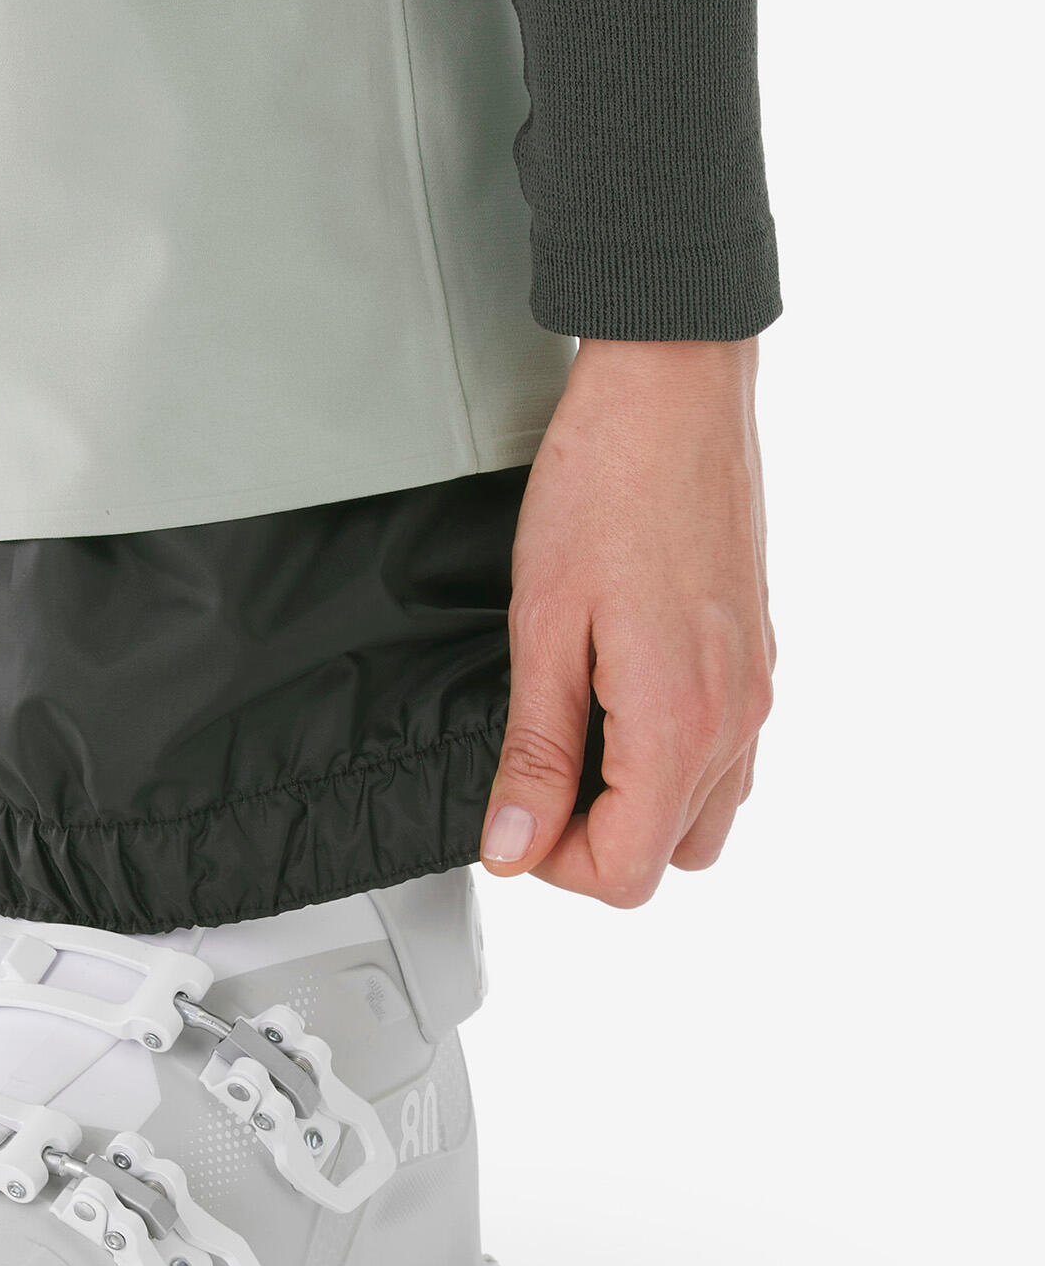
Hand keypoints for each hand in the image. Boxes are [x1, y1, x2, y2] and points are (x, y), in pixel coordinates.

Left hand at [483, 338, 773, 904]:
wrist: (672, 393)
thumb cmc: (605, 484)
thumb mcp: (540, 627)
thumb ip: (534, 750)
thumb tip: (514, 844)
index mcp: (679, 720)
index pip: (628, 872)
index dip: (553, 862)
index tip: (509, 816)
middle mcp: (735, 717)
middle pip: (669, 856)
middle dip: (593, 841)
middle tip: (530, 780)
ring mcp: (755, 689)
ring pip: (705, 814)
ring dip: (635, 806)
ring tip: (569, 741)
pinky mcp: (756, 659)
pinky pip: (724, 757)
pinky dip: (668, 763)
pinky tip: (612, 707)